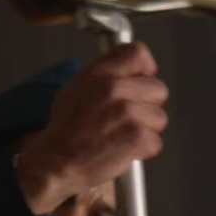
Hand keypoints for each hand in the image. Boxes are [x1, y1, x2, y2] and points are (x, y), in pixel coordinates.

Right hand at [17, 42, 168, 214]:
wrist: (55, 162)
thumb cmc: (65, 131)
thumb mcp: (77, 89)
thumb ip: (104, 77)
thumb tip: (128, 74)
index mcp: (99, 73)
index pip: (138, 53)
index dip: (145, 70)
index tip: (142, 82)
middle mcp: (114, 88)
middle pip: (158, 89)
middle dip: (148, 107)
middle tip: (127, 120)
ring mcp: (127, 112)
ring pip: (159, 118)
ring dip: (146, 131)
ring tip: (121, 137)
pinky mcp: (136, 137)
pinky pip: (156, 142)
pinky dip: (143, 151)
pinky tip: (122, 151)